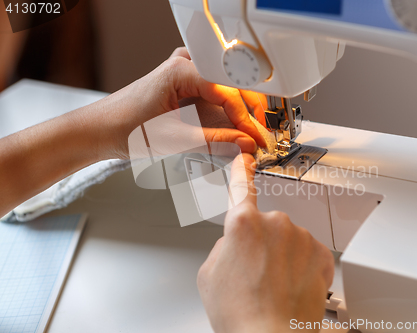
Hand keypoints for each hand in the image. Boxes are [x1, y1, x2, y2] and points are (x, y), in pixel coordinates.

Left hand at [0, 47, 266, 216]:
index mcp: (182, 70)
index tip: (256, 138)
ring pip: (223, 89)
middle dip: (247, 113)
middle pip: (230, 86)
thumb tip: (245, 144)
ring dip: (236, 112)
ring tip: (249, 134)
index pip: (227, 92)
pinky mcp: (181, 82)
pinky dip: (222, 112)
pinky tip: (231, 128)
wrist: (101, 130)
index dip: (245, 118)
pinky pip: (211, 93)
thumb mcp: (176, 140)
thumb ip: (215, 141)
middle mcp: (184, 63)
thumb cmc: (126, 129)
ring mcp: (183, 71)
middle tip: (259, 136)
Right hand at [197, 154, 333, 332]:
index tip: (244, 158)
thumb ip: (223, 247)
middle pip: (266, 226)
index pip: (241, 187)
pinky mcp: (322, 254)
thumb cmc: (241, 313)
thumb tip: (236, 245)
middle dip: (261, 245)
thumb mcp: (210, 275)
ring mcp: (301, 237)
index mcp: (243, 223)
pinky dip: (302, 267)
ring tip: (273, 287)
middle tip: (255, 275)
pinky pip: (309, 254)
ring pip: (289, 241)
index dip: (241, 171)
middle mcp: (275, 223)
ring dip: (283, 258)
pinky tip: (291, 287)